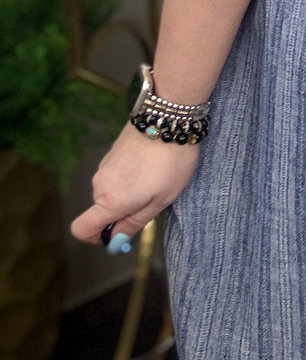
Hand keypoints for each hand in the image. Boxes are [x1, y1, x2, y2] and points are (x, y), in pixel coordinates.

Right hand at [70, 123, 200, 246]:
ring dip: (129, 192)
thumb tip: (115, 240)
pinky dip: (129, 176)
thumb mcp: (161, 200)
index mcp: (110, 201)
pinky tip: (151, 164)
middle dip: (123, 212)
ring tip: (156, 177)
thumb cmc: (171, 162)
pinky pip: (115, 175)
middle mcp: (100, 184)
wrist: (170, 119)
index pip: (82, 229)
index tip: (119, 233)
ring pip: (110, 191)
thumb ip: (135, 222)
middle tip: (153, 199)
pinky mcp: (111, 153)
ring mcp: (104, 166)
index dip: (96, 238)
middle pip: (101, 210)